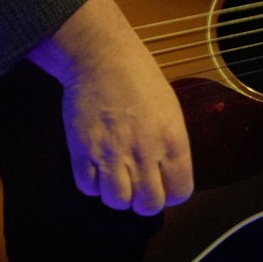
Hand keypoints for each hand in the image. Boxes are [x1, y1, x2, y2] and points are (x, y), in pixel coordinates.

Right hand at [27, 0, 195, 214]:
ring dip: (117, 195)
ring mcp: (111, 152)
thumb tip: (166, 175)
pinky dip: (93, 184)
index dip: (171, 194)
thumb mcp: (170, 109)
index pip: (180, 191)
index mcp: (172, 140)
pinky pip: (88, 187)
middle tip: (138, 188)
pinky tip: (96, 168)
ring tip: (116, 178)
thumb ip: (171, 145)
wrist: (101, 57)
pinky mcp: (83, 150)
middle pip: (148, 204)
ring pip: (117, 201)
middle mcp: (144, 151)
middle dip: (144, 201)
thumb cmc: (140, 78)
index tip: (163, 187)